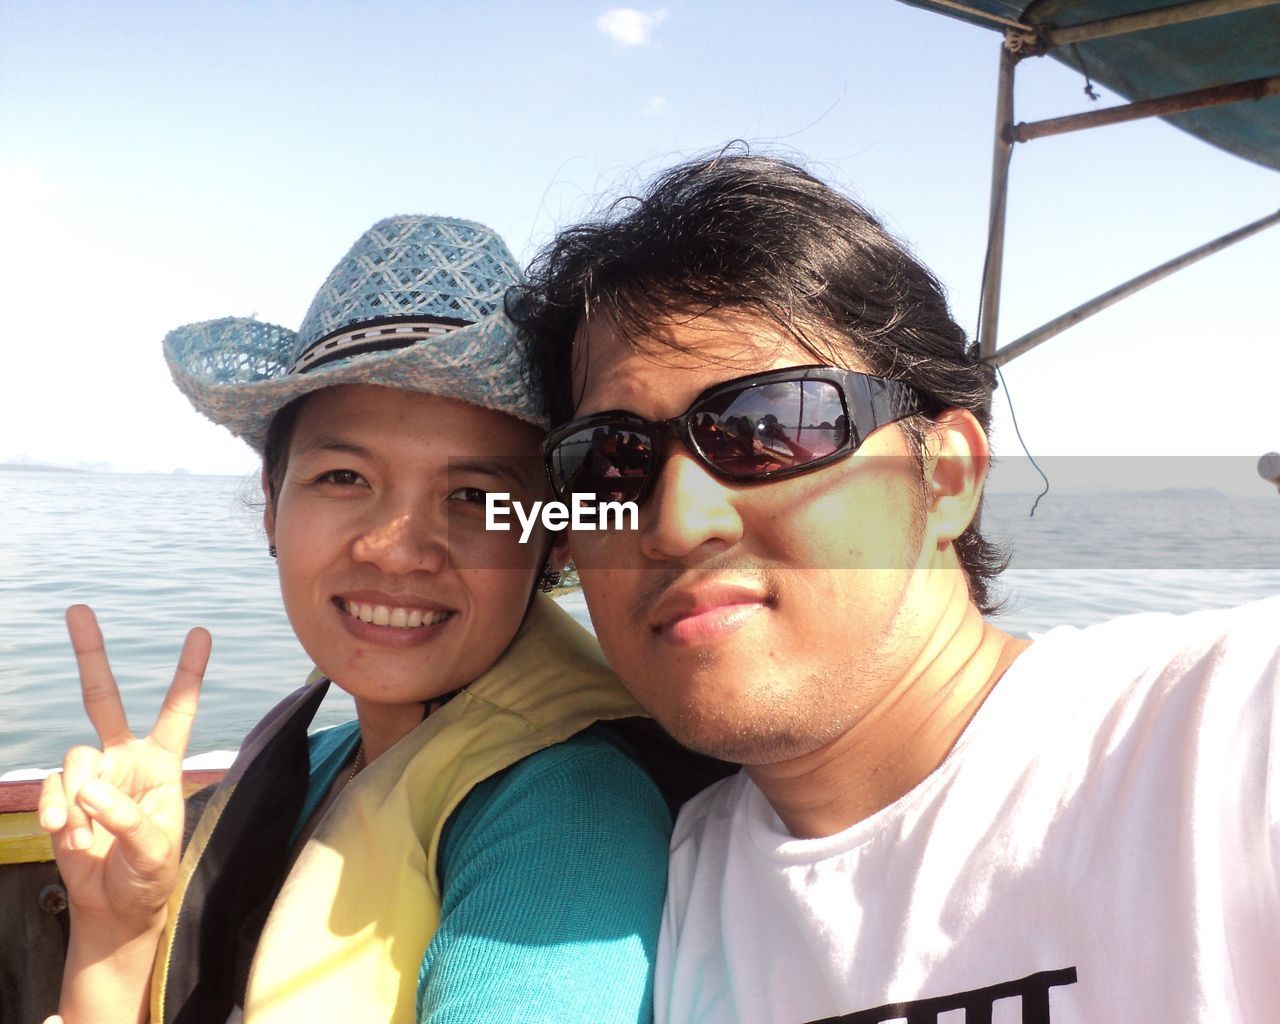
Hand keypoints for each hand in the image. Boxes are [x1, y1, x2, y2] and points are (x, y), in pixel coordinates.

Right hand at [38, 605, 209, 934]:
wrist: (115, 906)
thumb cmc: (150, 875)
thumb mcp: (155, 851)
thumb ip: (129, 820)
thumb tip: (90, 791)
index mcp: (163, 763)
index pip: (178, 710)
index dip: (188, 673)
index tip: (200, 632)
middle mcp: (126, 758)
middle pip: (104, 698)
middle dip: (91, 653)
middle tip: (78, 609)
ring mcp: (92, 775)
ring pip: (75, 756)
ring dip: (77, 795)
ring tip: (82, 833)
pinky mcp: (65, 797)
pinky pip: (55, 789)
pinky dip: (57, 811)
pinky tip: (66, 836)